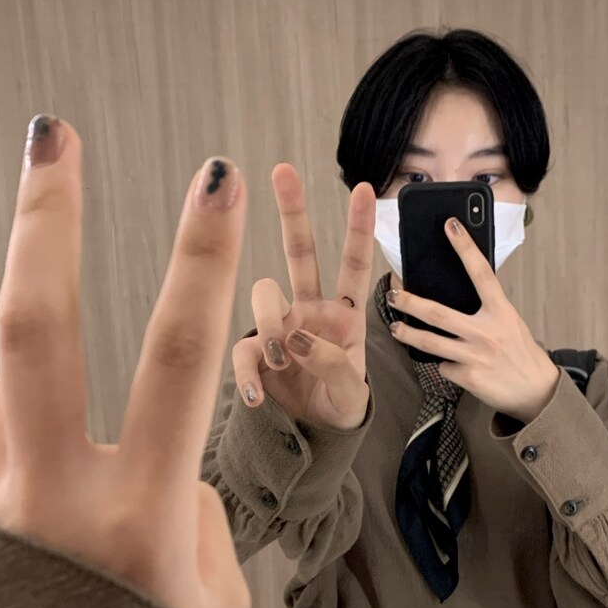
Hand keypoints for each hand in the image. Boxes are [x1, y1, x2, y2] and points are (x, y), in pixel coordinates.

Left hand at [0, 117, 250, 607]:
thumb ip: (193, 527)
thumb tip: (169, 475)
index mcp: (139, 523)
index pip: (182, 358)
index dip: (201, 260)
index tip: (215, 177)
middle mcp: (53, 499)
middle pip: (39, 326)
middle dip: (47, 216)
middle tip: (53, 132)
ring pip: (9, 387)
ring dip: (48, 383)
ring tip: (86, 477)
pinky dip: (28, 441)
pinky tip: (51, 490)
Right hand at [232, 164, 375, 429]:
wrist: (314, 437)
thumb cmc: (341, 406)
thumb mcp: (353, 394)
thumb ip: (333, 365)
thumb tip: (296, 340)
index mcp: (344, 316)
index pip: (354, 265)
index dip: (358, 227)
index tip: (365, 187)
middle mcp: (309, 311)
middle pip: (300, 253)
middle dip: (292, 211)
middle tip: (283, 171)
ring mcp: (279, 329)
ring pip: (264, 295)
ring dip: (271, 322)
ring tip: (281, 360)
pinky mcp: (254, 354)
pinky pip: (242, 351)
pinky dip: (247, 374)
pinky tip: (257, 395)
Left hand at [388, 217, 559, 423]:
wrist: (535, 390)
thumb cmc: (519, 352)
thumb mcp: (508, 322)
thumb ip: (486, 309)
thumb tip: (454, 294)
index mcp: (501, 311)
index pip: (482, 273)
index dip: (466, 248)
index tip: (450, 226)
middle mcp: (488, 332)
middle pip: (439, 313)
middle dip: (411, 303)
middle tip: (394, 295)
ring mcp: (476, 356)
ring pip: (430, 342)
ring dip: (407, 334)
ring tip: (396, 328)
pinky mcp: (469, 377)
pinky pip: (443, 367)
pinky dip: (443, 365)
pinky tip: (453, 366)